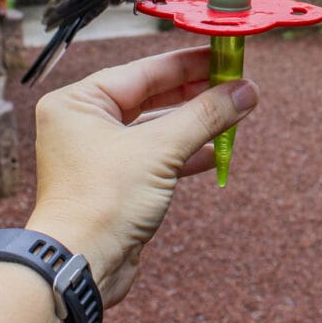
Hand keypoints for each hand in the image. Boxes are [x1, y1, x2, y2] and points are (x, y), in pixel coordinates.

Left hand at [26, 46, 258, 306]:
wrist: (79, 266)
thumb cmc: (99, 204)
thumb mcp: (159, 150)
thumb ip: (204, 115)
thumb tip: (243, 91)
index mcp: (78, 102)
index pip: (142, 71)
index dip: (187, 64)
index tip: (222, 56)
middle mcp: (83, 124)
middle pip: (149, 97)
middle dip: (194, 93)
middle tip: (233, 82)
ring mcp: (98, 155)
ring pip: (155, 129)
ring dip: (193, 124)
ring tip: (232, 113)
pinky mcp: (114, 183)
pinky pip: (154, 157)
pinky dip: (183, 154)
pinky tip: (212, 152)